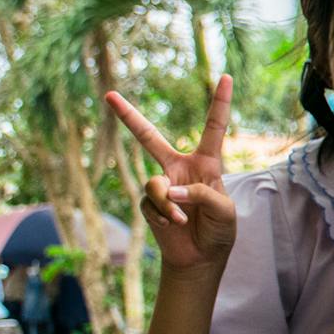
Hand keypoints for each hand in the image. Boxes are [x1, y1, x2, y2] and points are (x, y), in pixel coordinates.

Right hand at [105, 76, 236, 272]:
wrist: (201, 257)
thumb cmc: (219, 229)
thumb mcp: (223, 210)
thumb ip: (201, 194)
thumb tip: (169, 189)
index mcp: (207, 162)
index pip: (213, 127)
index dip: (220, 102)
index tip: (226, 76)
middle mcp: (180, 167)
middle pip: (149, 138)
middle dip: (128, 117)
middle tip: (108, 95)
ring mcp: (162, 184)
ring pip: (154, 184)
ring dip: (169, 203)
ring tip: (182, 219)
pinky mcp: (149, 203)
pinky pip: (150, 203)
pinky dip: (164, 215)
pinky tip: (174, 225)